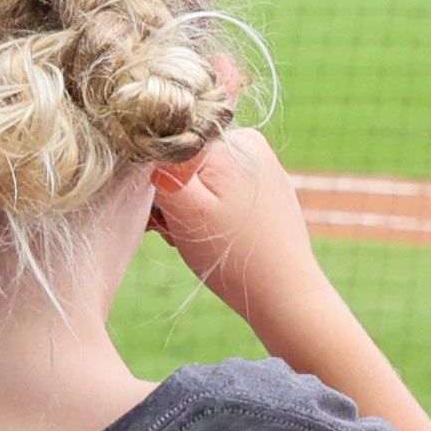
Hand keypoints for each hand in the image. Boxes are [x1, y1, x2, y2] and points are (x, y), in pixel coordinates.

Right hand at [150, 126, 329, 327]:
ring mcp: (260, 167)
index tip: (162, 212)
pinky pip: (220, 192)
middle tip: (180, 230)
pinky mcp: (265, 191)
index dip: (155, 180)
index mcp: (230, 139)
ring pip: (198, 178)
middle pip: (182, 161)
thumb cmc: (232, 254)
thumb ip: (161, 165)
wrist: (284, 293)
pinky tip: (217, 237)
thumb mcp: (184, 206)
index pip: (167, 146)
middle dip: (171, 195)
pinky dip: (208, 213)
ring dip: (186, 208)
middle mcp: (249, 143)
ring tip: (198, 237)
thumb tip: (146, 137)